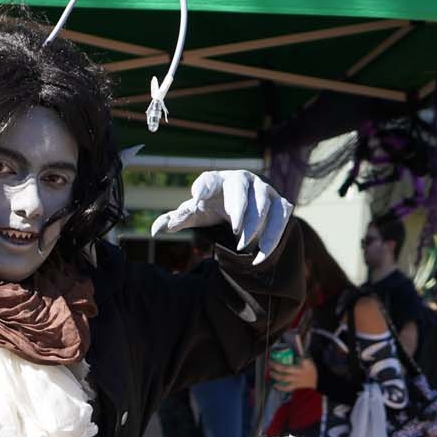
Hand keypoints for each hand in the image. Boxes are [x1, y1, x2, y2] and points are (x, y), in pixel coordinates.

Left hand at [149, 170, 290, 264]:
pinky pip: (281, 219)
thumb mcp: (196, 214)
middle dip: (239, 209)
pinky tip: (260, 257)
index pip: (209, 179)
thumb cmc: (214, 208)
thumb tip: (156, 230)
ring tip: (244, 247)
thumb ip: (177, 219)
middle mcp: (242, 180)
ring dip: (255, 226)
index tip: (196, 196)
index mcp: (217, 180)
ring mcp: (263, 191)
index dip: (204, 186)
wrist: (244, 209)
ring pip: (264, 205)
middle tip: (234, 231)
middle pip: (242, 189)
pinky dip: (272, 239)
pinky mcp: (280, 204)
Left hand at [270, 355, 316, 393]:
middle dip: (276, 366)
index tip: (290, 353)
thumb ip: (303, 357)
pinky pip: (286, 388)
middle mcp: (300, 372)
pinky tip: (274, 385)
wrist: (313, 386)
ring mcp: (296, 380)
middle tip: (270, 362)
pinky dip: (280, 387)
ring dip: (275, 375)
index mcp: (305, 365)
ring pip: (284, 378)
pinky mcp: (295, 387)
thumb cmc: (310, 373)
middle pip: (286, 369)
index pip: (302, 359)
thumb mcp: (310, 363)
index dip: (296, 356)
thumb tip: (295, 348)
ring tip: (270, 372)